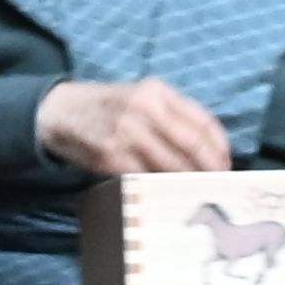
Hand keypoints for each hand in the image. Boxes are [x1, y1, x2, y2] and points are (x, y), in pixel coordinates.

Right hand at [34, 76, 230, 175]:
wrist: (59, 113)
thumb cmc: (107, 107)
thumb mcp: (142, 97)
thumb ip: (174, 114)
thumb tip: (210, 147)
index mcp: (157, 92)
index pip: (202, 122)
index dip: (219, 147)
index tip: (226, 164)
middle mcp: (144, 109)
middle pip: (192, 146)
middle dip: (210, 169)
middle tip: (218, 184)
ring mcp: (127, 134)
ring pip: (173, 166)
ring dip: (189, 182)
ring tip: (198, 191)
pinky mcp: (112, 158)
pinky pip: (147, 178)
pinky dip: (162, 187)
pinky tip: (168, 192)